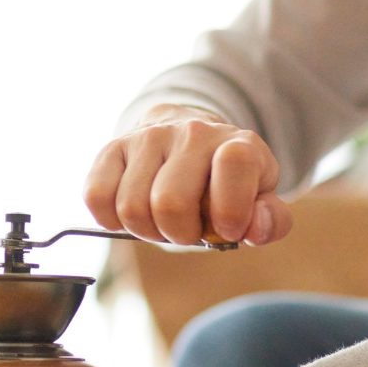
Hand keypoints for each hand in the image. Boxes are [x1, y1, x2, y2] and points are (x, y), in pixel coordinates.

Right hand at [85, 104, 292, 245]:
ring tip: (162, 220)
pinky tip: (132, 212)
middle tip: (188, 229)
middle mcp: (192, 132)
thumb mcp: (259, 198)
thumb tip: (254, 229)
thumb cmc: (224, 181)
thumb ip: (270, 220)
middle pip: (170, 203)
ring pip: (131, 207)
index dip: (230, 209)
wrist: (187, 136)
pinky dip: (111, 219)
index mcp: (238, 144)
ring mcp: (149, 136)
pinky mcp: (113, 146)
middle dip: (179, 234)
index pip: (234, 164)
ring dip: (147, 230)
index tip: (228, 229)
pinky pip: (96, 196)